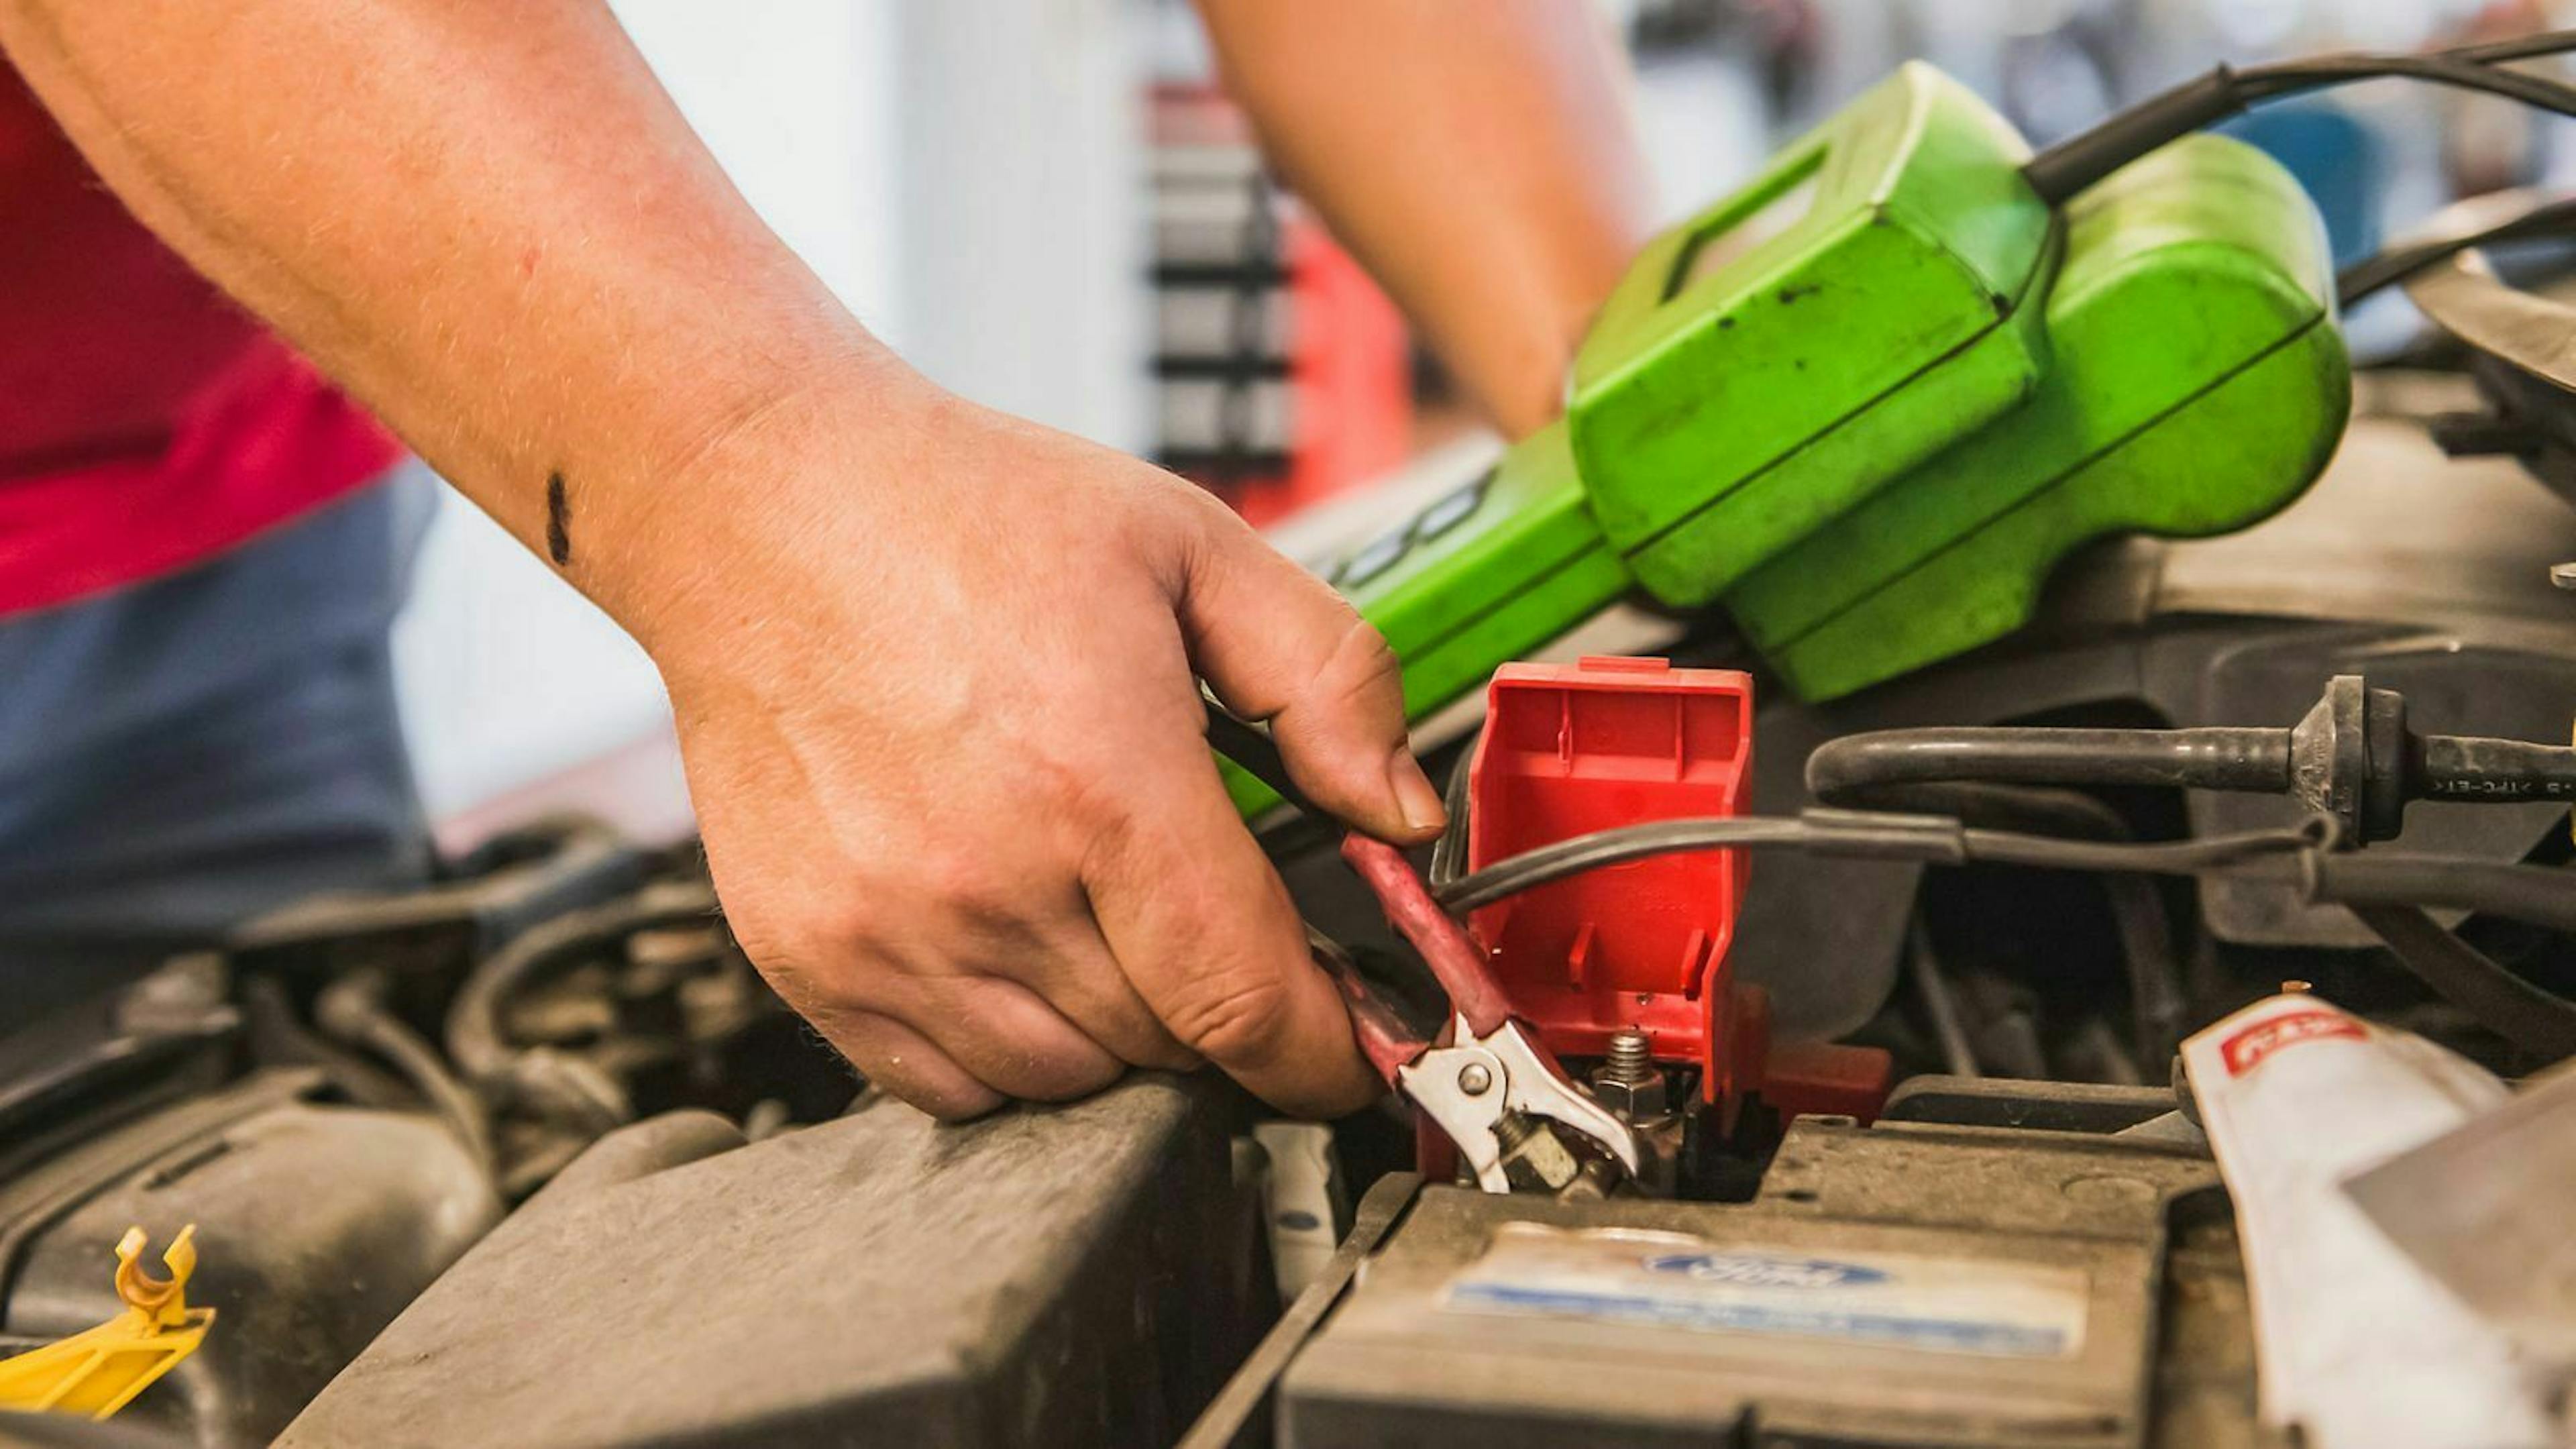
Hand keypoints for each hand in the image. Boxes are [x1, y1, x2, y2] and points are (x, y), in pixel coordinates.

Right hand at [624, 368, 1447, 1119]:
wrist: (757, 502)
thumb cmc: (965, 513)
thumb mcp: (1192, 548)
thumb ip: (1329, 679)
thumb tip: (1402, 814)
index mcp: (1102, 785)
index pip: (1246, 1004)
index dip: (1322, 1054)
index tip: (1348, 1053)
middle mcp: (988, 882)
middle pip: (1167, 1047)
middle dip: (1223, 1007)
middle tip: (1217, 921)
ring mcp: (885, 934)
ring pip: (1064, 1079)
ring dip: (1118, 1028)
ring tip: (1104, 907)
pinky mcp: (808, 957)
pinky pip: (945, 1084)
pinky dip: (1005, 1046)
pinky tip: (1013, 938)